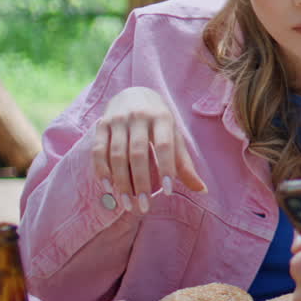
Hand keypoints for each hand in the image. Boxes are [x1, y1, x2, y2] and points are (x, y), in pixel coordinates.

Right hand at [91, 86, 206, 210]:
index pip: (164, 145)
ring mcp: (118, 120)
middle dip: (140, 182)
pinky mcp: (101, 124)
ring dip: (121, 182)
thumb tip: (202, 190)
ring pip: (116, 155)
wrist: (134, 93)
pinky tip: (109, 188)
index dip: (166, 168)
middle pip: (138, 154)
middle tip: (144, 207)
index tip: (168, 192)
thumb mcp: (175, 136)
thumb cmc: (159, 122)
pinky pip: (98, 151)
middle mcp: (139, 117)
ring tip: (127, 203)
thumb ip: (184, 163)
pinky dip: (102, 171)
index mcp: (162, 118)